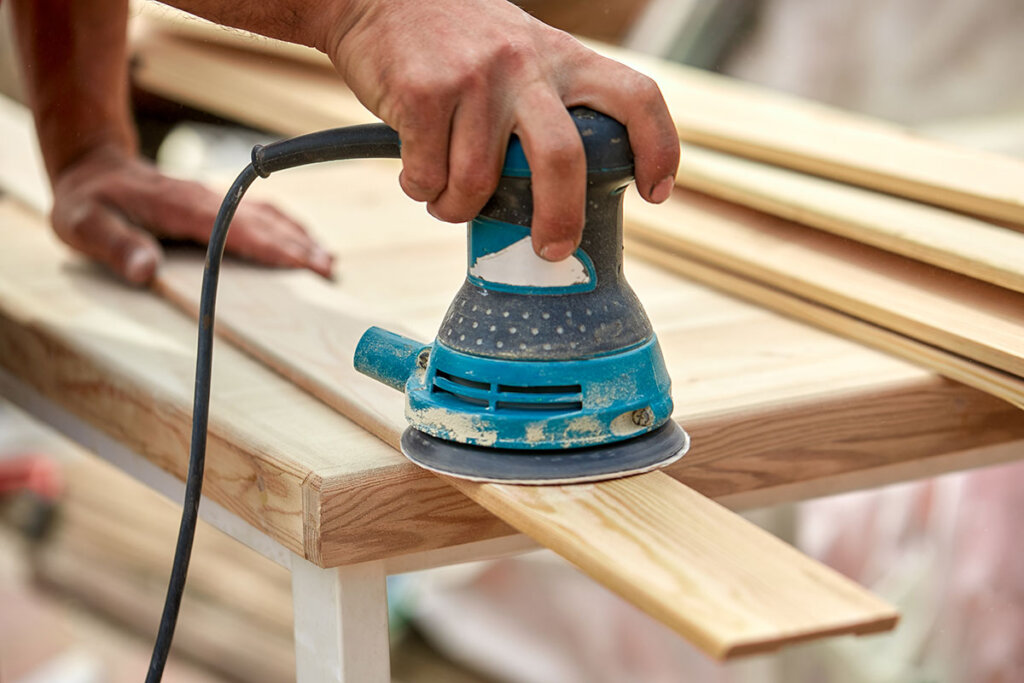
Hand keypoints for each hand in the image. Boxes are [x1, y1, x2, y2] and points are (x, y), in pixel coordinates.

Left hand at [50, 145, 334, 284]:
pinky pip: (259, 213)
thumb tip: (145, 269)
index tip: (300, 262)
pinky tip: (304, 240)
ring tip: (327, 261)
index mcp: (180, 206)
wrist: (92, 167)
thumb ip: (114, 245)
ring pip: (266, 215)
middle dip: (297, 245)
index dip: (269, 246)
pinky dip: (287, 227)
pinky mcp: (217, 202)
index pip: (234, 227)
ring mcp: (214, 198)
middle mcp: (205, 198)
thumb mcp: (82, 225)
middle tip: (328, 270)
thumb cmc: (87, 202)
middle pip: (261, 222)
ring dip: (298, 237)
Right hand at [326, 0, 678, 260]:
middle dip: (559, 219)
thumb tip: (565, 189)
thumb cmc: (456, 40)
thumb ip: (548, 101)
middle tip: (550, 249)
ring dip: (456, 208)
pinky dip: (420, 189)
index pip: (636, 97)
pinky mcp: (423, 95)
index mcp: (562, 57)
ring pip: (477, 184)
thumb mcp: (521, 52)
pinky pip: (427, 177)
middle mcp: (525, 66)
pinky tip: (416, 172)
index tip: (655, 192)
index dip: (657, 148)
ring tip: (446, 199)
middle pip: (562, 159)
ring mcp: (473, 80)